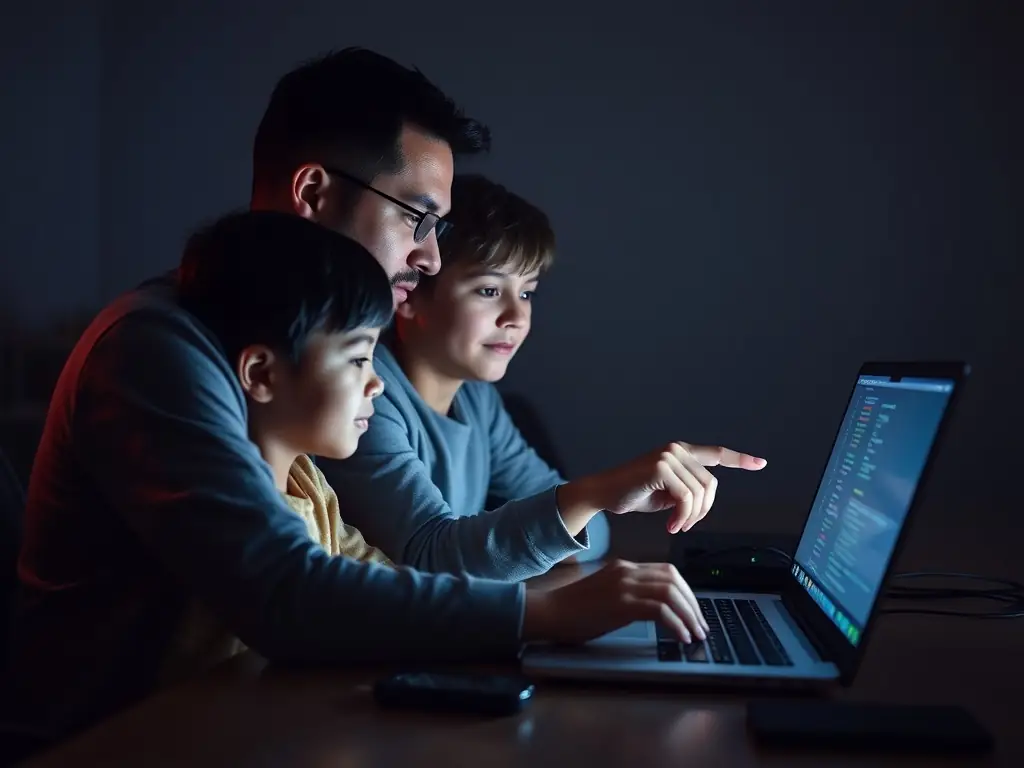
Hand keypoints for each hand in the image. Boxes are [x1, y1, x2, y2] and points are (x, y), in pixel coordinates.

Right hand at [522, 560, 708, 644]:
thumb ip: (629, 593)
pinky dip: (675, 624)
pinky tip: (680, 637)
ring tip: (695, 634)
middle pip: (674, 580)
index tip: (693, 611)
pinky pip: (659, 609)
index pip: (667, 571)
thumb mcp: (606, 593)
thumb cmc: (573, 609)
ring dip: (688, 615)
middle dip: (693, 604)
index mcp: (624, 567)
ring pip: (671, 593)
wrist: (550, 612)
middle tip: (701, 625)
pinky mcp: (621, 603)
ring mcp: (624, 585)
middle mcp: (627, 571)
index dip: (686, 592)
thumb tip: (656, 609)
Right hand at [559, 442, 765, 534]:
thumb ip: (686, 490)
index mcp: (679, 452)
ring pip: (699, 493)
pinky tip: (670, 525)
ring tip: (676, 525)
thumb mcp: (666, 493)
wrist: (603, 493)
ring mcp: (668, 456)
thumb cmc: (632, 494)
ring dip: (691, 516)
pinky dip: (682, 516)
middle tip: (686, 524)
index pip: (716, 453)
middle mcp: (676, 449)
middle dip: (703, 510)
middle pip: (710, 484)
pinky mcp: (660, 467)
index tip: (760, 463)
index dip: (739, 459)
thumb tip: (703, 500)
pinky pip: (685, 498)